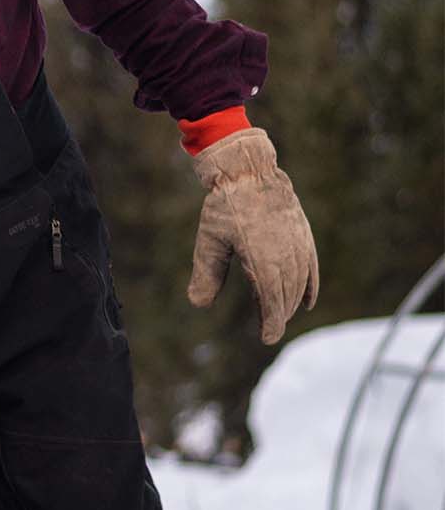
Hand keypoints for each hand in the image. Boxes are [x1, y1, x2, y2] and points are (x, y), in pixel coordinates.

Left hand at [187, 129, 318, 344]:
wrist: (250, 170)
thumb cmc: (225, 206)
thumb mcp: (209, 242)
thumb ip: (206, 274)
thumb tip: (199, 304)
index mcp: (263, 259)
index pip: (272, 301)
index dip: (272, 322)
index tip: (267, 338)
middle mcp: (286, 253)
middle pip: (287, 295)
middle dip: (279, 316)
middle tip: (268, 330)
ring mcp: (298, 243)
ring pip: (300, 283)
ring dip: (291, 303)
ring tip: (280, 315)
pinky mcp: (303, 234)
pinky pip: (311, 266)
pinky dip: (310, 286)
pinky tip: (306, 303)